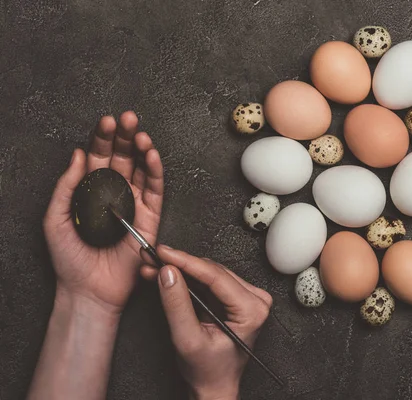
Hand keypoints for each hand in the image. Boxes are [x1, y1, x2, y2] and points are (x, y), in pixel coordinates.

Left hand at [43, 111, 163, 314]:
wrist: (88, 290)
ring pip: (141, 169)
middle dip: (126, 136)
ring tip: (139, 133)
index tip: (106, 121)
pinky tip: (152, 155)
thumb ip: (67, 186)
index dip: (103, 138)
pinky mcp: (150, 218)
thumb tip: (78, 154)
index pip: (99, 158)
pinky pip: (155, 191)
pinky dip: (155, 171)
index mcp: (92, 191)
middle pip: (123, 158)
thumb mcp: (56, 218)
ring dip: (142, 149)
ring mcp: (134, 204)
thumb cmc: (69, 259)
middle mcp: (115, 194)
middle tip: (128, 118)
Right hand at [140, 246, 271, 399]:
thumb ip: (177, 305)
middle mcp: (255, 300)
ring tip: (156, 266)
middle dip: (180, 265)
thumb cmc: (208, 371)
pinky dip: (188, 278)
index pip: (215, 276)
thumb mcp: (187, 339)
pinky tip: (169, 273)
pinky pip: (210, 280)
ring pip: (210, 272)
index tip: (164, 253)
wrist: (214, 386)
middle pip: (213, 271)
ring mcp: (248, 297)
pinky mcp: (236, 297)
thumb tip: (169, 273)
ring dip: (182, 269)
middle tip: (153, 258)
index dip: (186, 261)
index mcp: (252, 310)